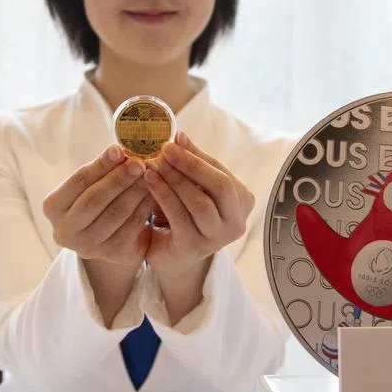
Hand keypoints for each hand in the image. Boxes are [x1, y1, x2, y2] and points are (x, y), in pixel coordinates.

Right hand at [42, 145, 154, 323]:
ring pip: (116, 213)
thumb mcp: (91, 183)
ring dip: (135, 190)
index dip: (100, 165)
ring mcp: (87, 246)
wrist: (107, 234)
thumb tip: (123, 150)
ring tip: (150, 173)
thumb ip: (102, 169)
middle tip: (139, 162)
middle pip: (95, 199)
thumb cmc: (96, 198)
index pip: (78, 181)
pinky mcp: (112, 254)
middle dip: (119, 178)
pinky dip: (144, 207)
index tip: (119, 149)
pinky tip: (154, 192)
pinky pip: (131, 226)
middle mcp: (64, 230)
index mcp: (53, 207)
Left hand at [143, 132, 253, 318]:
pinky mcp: (194, 248)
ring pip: (200, 203)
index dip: (198, 156)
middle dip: (191, 166)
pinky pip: (179, 217)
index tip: (174, 140)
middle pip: (221, 186)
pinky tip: (149, 181)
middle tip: (165, 149)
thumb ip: (190, 163)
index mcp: (242, 202)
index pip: (222, 172)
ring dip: (175, 180)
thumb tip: (178, 136)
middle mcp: (236, 222)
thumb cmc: (185, 214)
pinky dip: (163, 195)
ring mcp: (217, 238)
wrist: (172, 255)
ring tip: (153, 164)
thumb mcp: (191, 186)